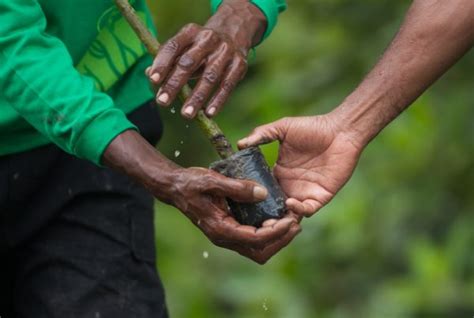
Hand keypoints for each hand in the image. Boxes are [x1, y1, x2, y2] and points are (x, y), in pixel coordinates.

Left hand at [147, 0, 265, 118]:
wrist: (234, 34)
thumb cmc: (200, 47)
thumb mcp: (185, 47)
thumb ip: (168, 60)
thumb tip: (151, 75)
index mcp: (191, 32)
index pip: (173, 46)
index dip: (162, 63)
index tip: (153, 80)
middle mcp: (208, 39)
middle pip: (189, 62)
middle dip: (175, 84)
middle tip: (162, 102)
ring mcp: (226, 51)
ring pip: (210, 77)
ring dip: (197, 97)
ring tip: (186, 115)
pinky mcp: (239, 64)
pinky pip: (227, 85)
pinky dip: (218, 100)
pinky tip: (209, 114)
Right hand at [153, 167, 300, 263]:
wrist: (176, 188)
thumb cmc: (191, 183)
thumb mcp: (213, 181)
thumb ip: (237, 187)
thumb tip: (263, 194)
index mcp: (221, 229)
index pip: (256, 239)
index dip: (276, 232)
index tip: (291, 220)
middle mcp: (225, 238)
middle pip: (260, 252)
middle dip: (281, 240)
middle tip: (296, 223)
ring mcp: (228, 236)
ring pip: (258, 249)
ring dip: (277, 238)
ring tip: (291, 221)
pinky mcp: (231, 229)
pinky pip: (254, 239)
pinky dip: (269, 232)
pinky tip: (277, 216)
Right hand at [238, 115, 363, 216]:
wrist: (340, 131)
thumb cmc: (312, 127)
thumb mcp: (283, 128)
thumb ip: (261, 134)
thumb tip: (240, 144)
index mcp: (279, 173)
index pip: (262, 189)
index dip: (252, 196)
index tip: (240, 199)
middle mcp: (290, 186)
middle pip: (273, 206)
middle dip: (264, 215)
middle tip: (252, 218)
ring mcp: (305, 192)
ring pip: (289, 214)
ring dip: (279, 219)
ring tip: (269, 219)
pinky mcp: (320, 197)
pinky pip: (307, 210)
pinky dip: (298, 210)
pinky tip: (290, 203)